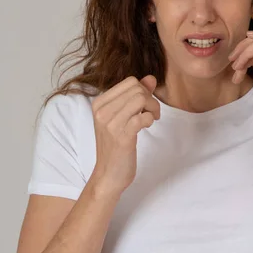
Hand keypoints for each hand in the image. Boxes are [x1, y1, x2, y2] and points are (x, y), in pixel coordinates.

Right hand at [90, 75, 159, 193]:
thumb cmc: (116, 145)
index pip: (130, 81)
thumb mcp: (123, 117)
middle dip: (151, 99)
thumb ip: (136, 96)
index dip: (144, 91)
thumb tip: (150, 78)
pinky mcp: (121, 136)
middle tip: (152, 113)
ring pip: (141, 99)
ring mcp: (110, 124)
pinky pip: (143, 117)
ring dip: (153, 108)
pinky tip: (146, 127)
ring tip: (151, 119)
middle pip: (137, 89)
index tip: (145, 106)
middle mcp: (101, 111)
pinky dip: (150, 119)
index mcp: (99, 103)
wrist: (108, 174)